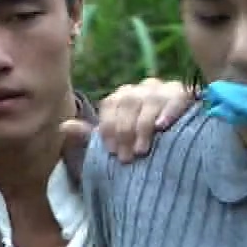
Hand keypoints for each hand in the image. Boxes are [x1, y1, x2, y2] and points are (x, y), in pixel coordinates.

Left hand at [68, 77, 196, 163]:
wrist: (177, 147)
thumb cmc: (141, 146)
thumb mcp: (115, 143)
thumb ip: (91, 135)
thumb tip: (63, 126)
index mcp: (122, 97)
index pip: (110, 105)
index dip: (108, 129)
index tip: (110, 152)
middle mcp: (140, 88)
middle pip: (128, 102)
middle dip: (125, 132)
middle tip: (127, 158)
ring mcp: (163, 89)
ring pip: (149, 101)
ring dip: (143, 127)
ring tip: (142, 150)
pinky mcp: (183, 94)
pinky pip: (175, 99)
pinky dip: (168, 111)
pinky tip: (163, 127)